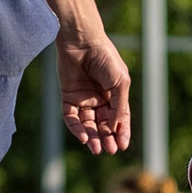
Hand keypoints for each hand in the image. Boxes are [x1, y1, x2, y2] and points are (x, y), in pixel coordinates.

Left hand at [59, 27, 132, 155]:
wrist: (83, 41)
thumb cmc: (106, 58)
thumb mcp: (120, 82)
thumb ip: (119, 106)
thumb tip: (114, 128)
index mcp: (115, 94)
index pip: (119, 118)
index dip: (121, 132)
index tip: (122, 146)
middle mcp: (99, 98)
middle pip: (103, 124)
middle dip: (107, 138)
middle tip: (110, 150)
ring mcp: (83, 98)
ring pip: (87, 124)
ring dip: (92, 137)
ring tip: (97, 149)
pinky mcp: (68, 96)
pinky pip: (71, 116)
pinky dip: (76, 128)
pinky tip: (83, 137)